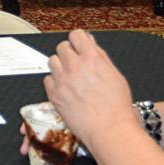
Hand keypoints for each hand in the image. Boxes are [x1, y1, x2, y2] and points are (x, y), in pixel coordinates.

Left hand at [42, 30, 136, 152]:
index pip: (76, 35)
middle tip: (75, 63)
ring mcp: (63, 80)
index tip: (78, 45)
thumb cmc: (116, 106)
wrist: (109, 129)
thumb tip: (90, 42)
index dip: (77, 40)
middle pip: (61, 47)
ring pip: (52, 61)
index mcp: (92, 58)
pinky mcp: (54, 94)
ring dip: (60, 66)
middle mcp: (75, 66)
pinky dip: (54, 82)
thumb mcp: (115, 75)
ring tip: (70, 77)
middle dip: (68, 53)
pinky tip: (65, 89)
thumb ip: (100, 56)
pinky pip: (47, 79)